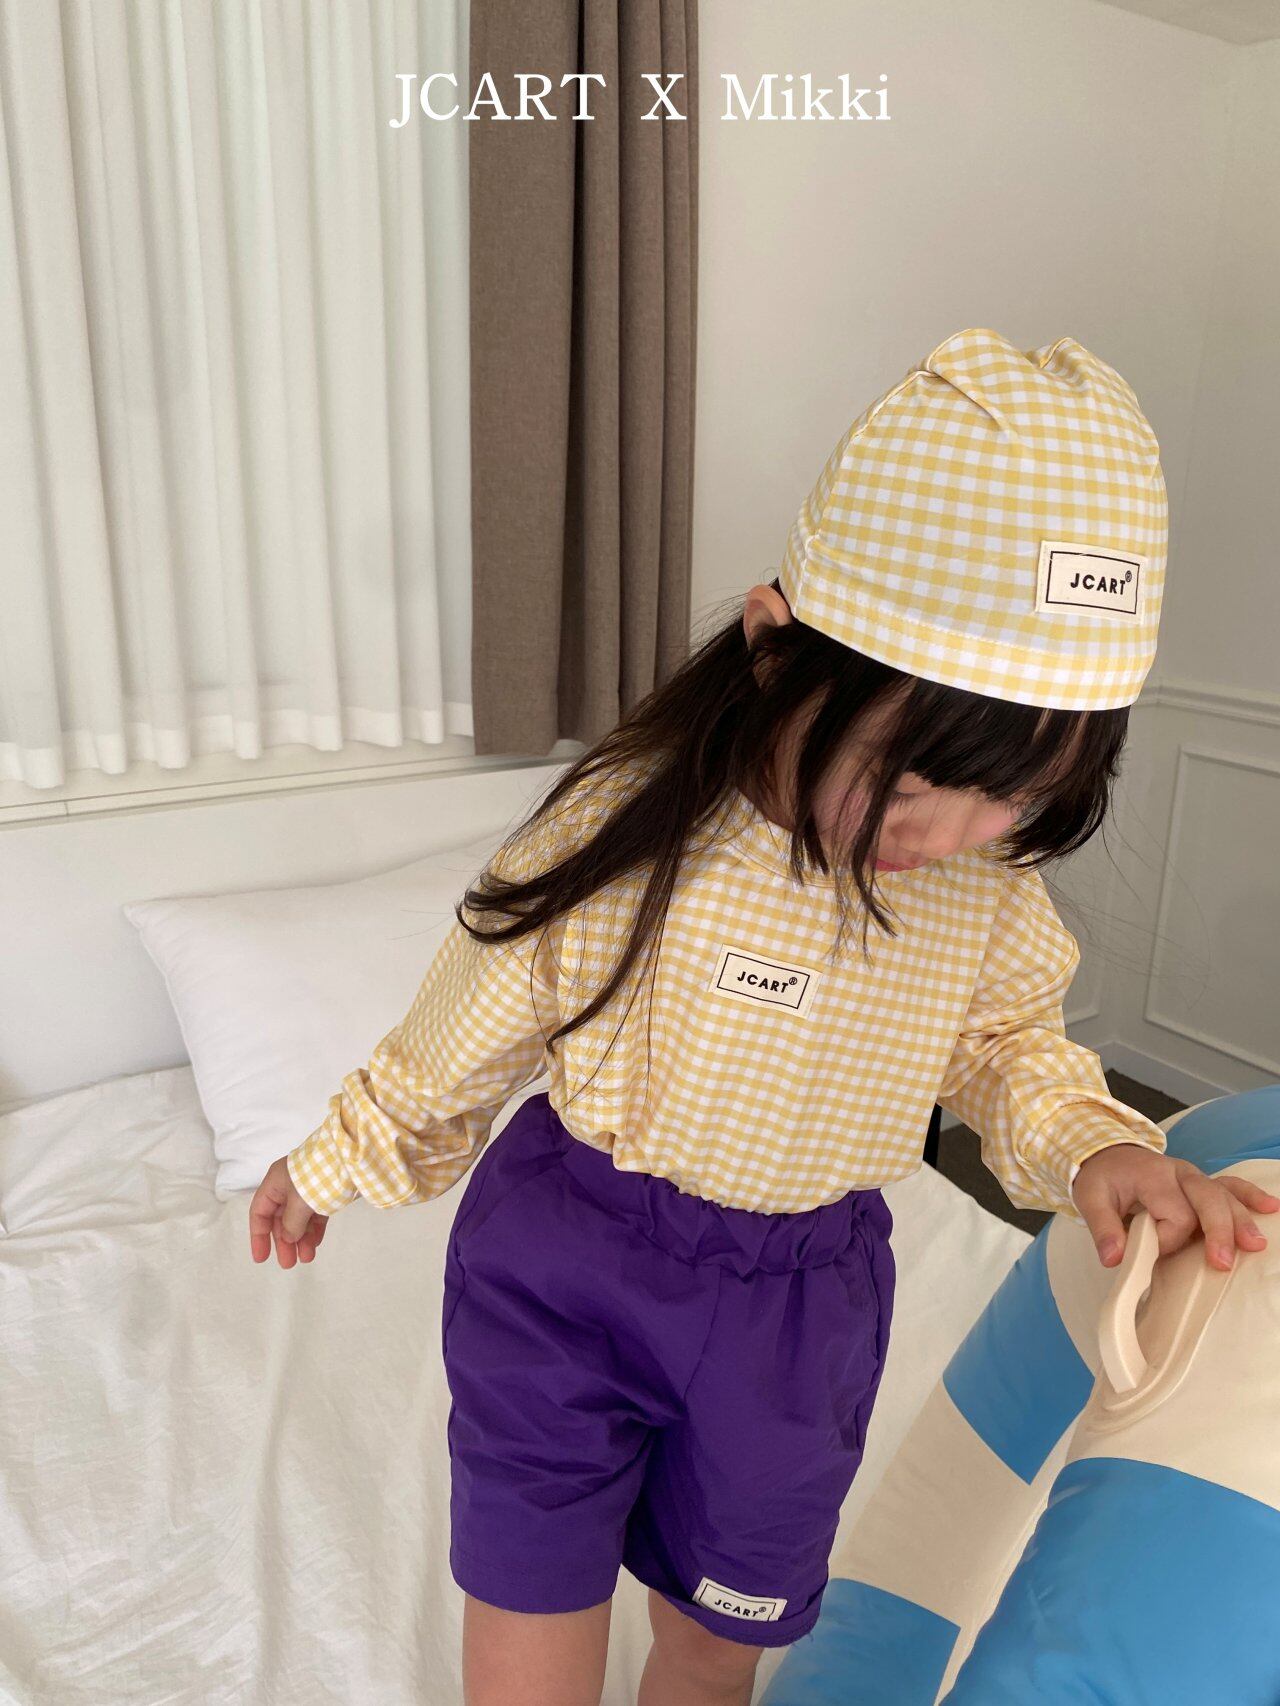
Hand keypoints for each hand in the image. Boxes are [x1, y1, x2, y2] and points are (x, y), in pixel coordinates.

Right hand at [248, 1156, 328, 1267]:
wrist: (351, 1156)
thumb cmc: (317, 1176)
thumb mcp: (299, 1201)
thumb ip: (291, 1223)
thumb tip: (289, 1238)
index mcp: (275, 1182)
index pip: (259, 1212)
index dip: (259, 1236)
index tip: (261, 1258)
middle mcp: (289, 1186)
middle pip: (280, 1219)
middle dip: (284, 1241)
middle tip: (289, 1264)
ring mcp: (308, 1189)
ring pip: (299, 1219)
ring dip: (301, 1239)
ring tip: (307, 1258)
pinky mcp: (327, 1192)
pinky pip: (316, 1215)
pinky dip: (314, 1230)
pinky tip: (315, 1244)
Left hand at [1071, 1143, 1279, 1270]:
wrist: (1106, 1153)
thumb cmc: (1103, 1177)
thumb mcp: (1090, 1198)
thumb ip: (1103, 1228)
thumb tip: (1114, 1259)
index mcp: (1153, 1176)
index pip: (1174, 1215)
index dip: (1168, 1241)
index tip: (1152, 1252)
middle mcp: (1180, 1173)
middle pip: (1208, 1200)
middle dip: (1217, 1231)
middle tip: (1221, 1262)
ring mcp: (1194, 1177)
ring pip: (1225, 1195)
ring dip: (1240, 1220)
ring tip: (1254, 1244)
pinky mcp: (1203, 1183)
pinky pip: (1231, 1186)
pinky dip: (1249, 1196)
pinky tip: (1270, 1207)